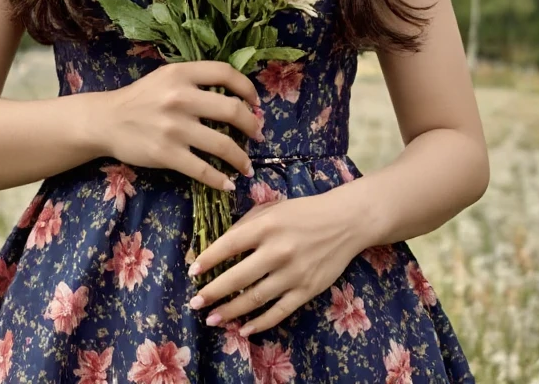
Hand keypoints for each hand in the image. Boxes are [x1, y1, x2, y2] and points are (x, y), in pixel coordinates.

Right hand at [104, 61, 261, 191]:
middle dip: (253, 125)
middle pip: (232, 110)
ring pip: (222, 144)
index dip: (247, 88)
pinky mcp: (166, 154)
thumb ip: (195, 80)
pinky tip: (228, 184)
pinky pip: (202, 170)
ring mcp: (174, 127)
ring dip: (241, 158)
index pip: (225, 73)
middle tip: (259, 135)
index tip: (255, 102)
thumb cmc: (140, 98)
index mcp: (181, 74)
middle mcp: (180, 98)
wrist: (106, 120)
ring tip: (247, 166)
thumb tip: (235, 95)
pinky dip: (220, 180)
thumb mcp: (166, 77)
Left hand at [186, 186, 364, 337]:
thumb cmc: (303, 212)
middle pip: (238, 277)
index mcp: (267, 226)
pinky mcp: (307, 290)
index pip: (229, 245)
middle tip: (195, 303)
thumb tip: (220, 244)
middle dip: (212, 292)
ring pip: (255, 299)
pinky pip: (279, 312)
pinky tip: (244, 329)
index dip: (209, 259)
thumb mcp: (272, 208)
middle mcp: (278, 250)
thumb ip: (246, 224)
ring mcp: (293, 273)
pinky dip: (260, 323)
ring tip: (212, 319)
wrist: (345, 222)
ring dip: (230, 312)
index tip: (193, 272)